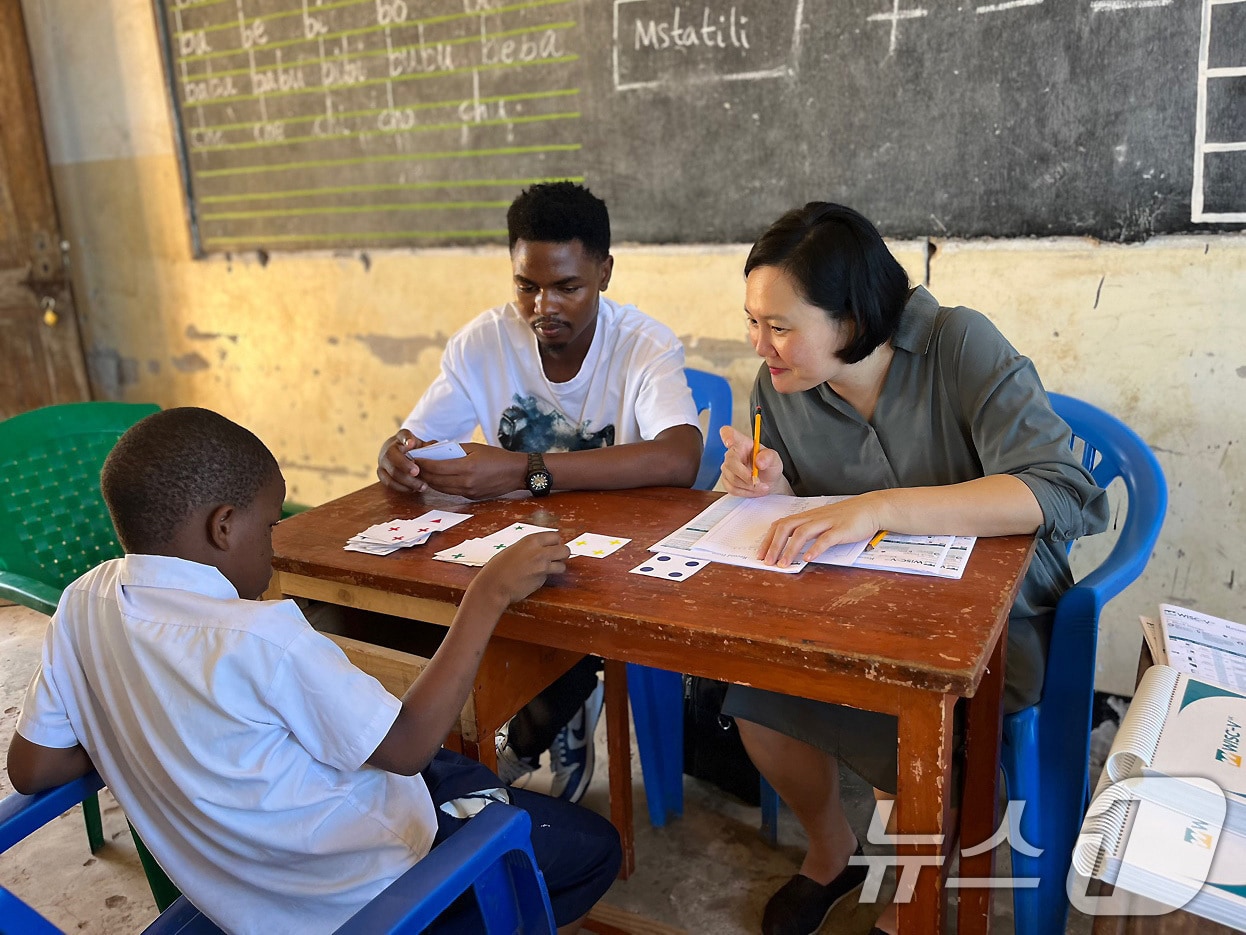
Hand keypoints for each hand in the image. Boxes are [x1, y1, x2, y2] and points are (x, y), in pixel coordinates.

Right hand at [377, 430, 426, 492]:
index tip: (411, 442)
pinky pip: (388, 482)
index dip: (406, 439)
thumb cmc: (415, 450)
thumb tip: (435, 447)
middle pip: (391, 455)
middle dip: (404, 465)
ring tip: (421, 486)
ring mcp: (383, 461)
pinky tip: (413, 489)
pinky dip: (402, 487)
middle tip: (417, 472)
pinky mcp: (381, 473)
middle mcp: (388, 448)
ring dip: (406, 481)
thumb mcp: (422, 445)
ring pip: (390, 472)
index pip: (403, 435)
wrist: (401, 455)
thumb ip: (429, 447)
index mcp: (401, 437)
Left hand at [411, 443, 526, 499]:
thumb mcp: (475, 447)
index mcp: (467, 467)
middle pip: (435, 480)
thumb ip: (454, 449)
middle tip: (413, 465)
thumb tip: (435, 450)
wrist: (516, 473)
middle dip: (422, 473)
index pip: (436, 467)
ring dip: (429, 481)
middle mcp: (466, 482)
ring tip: (422, 472)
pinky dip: (440, 485)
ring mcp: (468, 492)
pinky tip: (437, 479)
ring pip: (440, 488)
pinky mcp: (471, 497)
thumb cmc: (497, 457)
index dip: (423, 463)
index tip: (414, 457)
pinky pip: (450, 492)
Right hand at [470, 532, 568, 606]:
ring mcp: (542, 567)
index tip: (552, 546)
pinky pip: (549, 577)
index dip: (555, 542)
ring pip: (562, 565)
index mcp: (531, 540)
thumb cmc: (498, 567)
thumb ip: (530, 547)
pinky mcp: (541, 580)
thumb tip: (542, 547)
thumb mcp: (515, 548)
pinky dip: (545, 578)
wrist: (494, 585)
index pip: (556, 536)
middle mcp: (540, 552)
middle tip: (555, 558)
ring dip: (557, 568)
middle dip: (562, 554)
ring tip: (547, 569)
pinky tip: (533, 578)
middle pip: (565, 549)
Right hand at [719, 425, 783, 496]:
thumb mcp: (775, 459)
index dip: (726, 436)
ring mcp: (728, 467)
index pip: (728, 434)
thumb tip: (759, 461)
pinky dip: (745, 492)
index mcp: (742, 443)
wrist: (768, 482)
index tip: (729, 442)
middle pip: (730, 462)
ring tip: (760, 486)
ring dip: (748, 486)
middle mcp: (732, 453)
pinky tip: (753, 490)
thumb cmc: (769, 466)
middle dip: (745, 475)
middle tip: (757, 481)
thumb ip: (769, 457)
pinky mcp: (726, 480)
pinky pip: (732, 488)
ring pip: (732, 478)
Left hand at [760, 495, 882, 566]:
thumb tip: (792, 547)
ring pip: (802, 533)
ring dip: (790, 549)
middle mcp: (814, 517)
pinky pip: (825, 539)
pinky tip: (808, 559)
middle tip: (767, 562)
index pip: (781, 524)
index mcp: (807, 516)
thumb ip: (809, 532)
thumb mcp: (823, 521)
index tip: (761, 554)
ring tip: (783, 564)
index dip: (769, 539)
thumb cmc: (847, 517)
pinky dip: (815, 549)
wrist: (872, 508)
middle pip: (786, 527)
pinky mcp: (841, 529)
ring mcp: (827, 522)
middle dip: (774, 545)